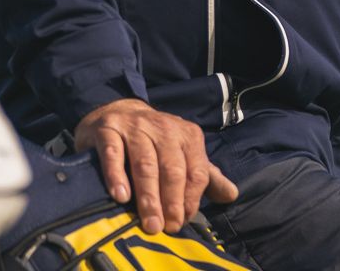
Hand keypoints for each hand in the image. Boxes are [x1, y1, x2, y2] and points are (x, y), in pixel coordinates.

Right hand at [74, 98, 238, 235]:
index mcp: (188, 136)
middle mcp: (164, 127)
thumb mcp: (183, 154)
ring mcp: (135, 126)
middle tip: (167, 228)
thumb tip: (231, 195)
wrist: (118, 111)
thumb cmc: (154, 141)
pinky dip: (116, 175)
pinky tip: (120, 196)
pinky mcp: (109, 128)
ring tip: (149, 223)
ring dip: (148, 197)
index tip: (183, 222)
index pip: (195, 171)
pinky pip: (113, 153)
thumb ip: (205, 175)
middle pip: (171, 169)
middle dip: (171, 202)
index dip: (191, 200)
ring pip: (145, 164)